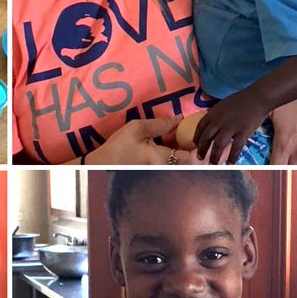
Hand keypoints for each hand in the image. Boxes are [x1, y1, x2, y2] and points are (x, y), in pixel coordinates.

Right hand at [86, 116, 206, 165]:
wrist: (100, 167)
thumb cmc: (117, 148)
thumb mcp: (136, 129)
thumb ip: (160, 124)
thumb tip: (179, 120)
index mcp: (161, 159)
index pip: (190, 156)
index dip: (195, 146)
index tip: (195, 136)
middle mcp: (164, 171)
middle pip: (188, 164)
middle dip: (190, 151)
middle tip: (188, 138)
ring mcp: (160, 176)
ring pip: (179, 166)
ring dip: (182, 156)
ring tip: (177, 143)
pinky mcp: (155, 178)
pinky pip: (170, 168)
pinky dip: (173, 160)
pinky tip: (166, 151)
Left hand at [194, 89, 268, 164]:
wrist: (258, 97)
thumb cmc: (241, 100)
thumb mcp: (222, 105)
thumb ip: (216, 116)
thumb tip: (211, 127)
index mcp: (212, 113)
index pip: (200, 127)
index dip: (196, 137)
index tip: (196, 145)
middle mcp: (219, 121)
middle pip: (206, 138)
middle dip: (201, 150)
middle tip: (200, 158)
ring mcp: (231, 127)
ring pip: (218, 145)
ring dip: (214, 156)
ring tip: (213, 163)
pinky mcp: (243, 132)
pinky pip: (235, 147)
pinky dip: (232, 157)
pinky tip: (230, 163)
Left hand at [269, 84, 296, 164]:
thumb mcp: (273, 111)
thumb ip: (262, 124)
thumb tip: (248, 127)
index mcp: (284, 143)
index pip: (275, 166)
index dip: (269, 168)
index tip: (265, 166)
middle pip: (289, 168)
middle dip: (283, 165)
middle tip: (279, 158)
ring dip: (296, 161)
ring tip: (292, 153)